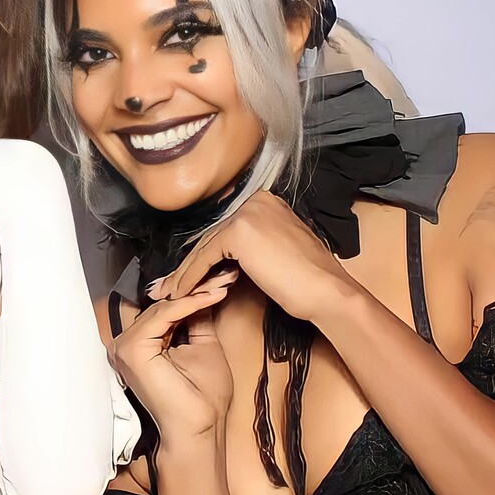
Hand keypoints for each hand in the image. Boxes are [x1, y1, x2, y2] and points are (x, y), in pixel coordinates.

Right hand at [109, 271, 239, 442]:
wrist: (199, 429)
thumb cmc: (202, 399)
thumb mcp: (204, 347)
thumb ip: (198, 321)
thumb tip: (205, 291)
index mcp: (141, 345)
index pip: (166, 310)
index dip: (195, 293)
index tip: (224, 279)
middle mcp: (127, 344)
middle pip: (164, 306)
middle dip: (198, 288)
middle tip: (228, 274)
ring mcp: (125, 346)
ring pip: (163, 308)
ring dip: (197, 293)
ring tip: (225, 283)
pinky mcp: (132, 349)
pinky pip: (163, 317)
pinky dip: (189, 305)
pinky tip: (213, 295)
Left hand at [149, 192, 356, 323]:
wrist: (327, 292)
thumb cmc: (308, 281)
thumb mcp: (276, 252)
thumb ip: (251, 246)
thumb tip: (219, 260)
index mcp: (266, 201)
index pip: (225, 231)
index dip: (204, 256)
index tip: (184, 275)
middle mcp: (255, 201)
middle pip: (213, 238)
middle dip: (188, 266)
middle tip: (166, 286)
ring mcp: (247, 214)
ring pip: (206, 249)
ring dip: (184, 275)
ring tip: (167, 293)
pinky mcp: (238, 232)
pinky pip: (205, 258)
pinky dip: (190, 278)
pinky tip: (179, 293)